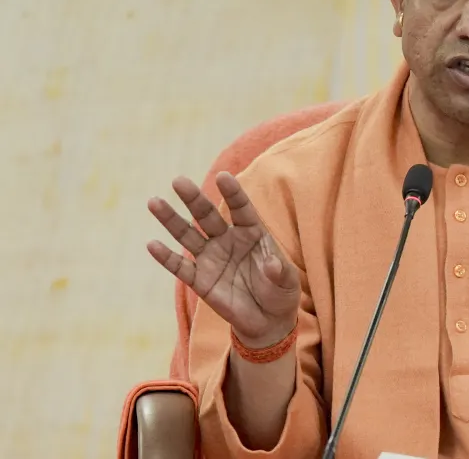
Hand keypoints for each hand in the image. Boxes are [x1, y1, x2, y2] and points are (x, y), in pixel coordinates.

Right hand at [146, 172, 300, 347]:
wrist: (267, 320)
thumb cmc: (281, 292)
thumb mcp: (287, 281)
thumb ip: (279, 271)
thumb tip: (272, 264)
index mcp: (252, 233)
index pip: (240, 208)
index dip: (233, 193)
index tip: (223, 177)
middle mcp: (228, 240)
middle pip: (207, 216)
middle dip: (193, 199)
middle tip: (178, 181)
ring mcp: (211, 258)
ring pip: (188, 235)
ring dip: (171, 220)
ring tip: (154, 201)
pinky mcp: (200, 280)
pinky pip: (180, 267)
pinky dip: (166, 257)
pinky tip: (152, 244)